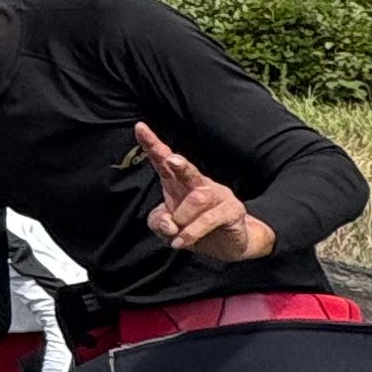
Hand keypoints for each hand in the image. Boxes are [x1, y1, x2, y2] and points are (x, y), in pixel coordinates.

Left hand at [134, 121, 275, 263]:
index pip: (164, 160)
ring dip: (181, 218)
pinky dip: (192, 232)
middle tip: (171, 159)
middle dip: (179, 163)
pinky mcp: (231, 211)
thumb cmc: (194, 228)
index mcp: (179, 183)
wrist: (229, 244)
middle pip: (188, 170)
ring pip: (197, 199)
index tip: (139, 127)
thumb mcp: (167, 228)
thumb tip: (168, 225)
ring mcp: (218, 195)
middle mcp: (199, 184)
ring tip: (175, 234)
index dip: (152, 144)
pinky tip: (180, 242)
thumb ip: (159, 223)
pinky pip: (210, 219)